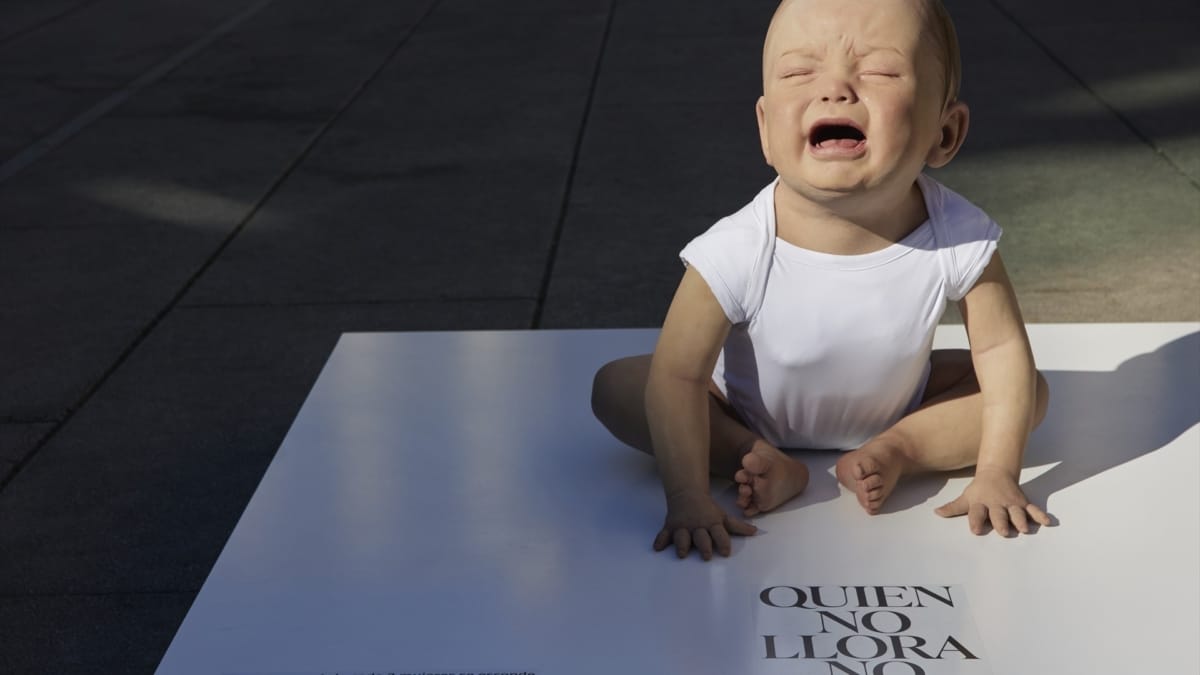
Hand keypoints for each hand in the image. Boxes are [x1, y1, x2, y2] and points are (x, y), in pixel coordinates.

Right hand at [653, 490, 756, 559]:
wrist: (687, 494)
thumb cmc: (708, 509)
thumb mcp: (723, 516)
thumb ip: (738, 526)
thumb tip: (756, 532)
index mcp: (711, 523)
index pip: (719, 534)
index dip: (723, 542)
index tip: (725, 552)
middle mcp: (697, 526)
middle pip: (701, 537)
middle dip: (703, 546)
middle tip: (706, 555)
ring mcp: (682, 526)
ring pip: (682, 536)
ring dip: (681, 544)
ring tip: (682, 554)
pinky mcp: (670, 527)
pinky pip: (664, 534)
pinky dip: (660, 540)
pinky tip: (657, 548)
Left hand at [935, 466, 1050, 535]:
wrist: (996, 473)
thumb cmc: (979, 490)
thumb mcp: (965, 498)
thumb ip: (953, 508)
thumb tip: (936, 513)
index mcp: (981, 503)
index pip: (976, 513)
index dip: (975, 521)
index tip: (975, 530)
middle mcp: (996, 504)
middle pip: (999, 514)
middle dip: (1001, 522)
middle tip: (1004, 531)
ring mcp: (1011, 503)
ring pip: (1017, 512)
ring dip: (1021, 520)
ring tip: (1025, 529)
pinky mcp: (1023, 503)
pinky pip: (1033, 509)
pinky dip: (1040, 515)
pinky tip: (1047, 522)